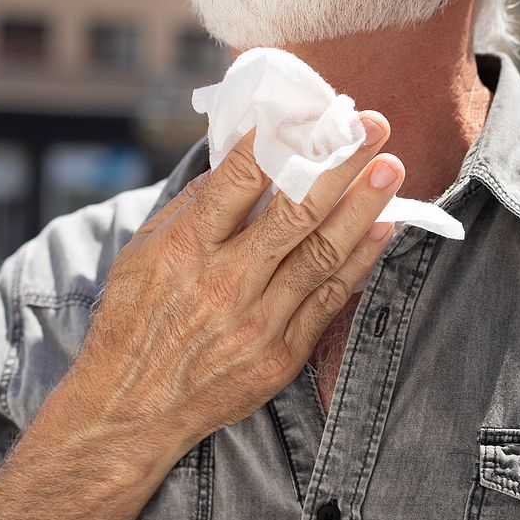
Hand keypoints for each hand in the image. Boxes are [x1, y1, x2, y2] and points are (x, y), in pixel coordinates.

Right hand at [67, 115, 402, 454]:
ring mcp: (256, 321)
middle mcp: (224, 282)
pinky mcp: (280, 354)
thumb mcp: (143, 252)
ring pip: (323, 252)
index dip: (282, 139)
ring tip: (390, 166)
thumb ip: (194, 205)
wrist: (129, 410)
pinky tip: (383, 228)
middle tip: (373, 125)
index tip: (314, 110)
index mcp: (186, 247)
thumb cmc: (134, 320)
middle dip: (340, 163)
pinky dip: (361, 260)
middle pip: (296, 211)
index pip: (241, 179)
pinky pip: (330, 298)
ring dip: (363, 206)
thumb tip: (244, 157)